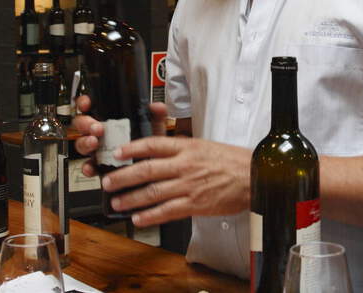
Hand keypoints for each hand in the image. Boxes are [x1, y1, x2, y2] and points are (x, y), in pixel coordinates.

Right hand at [73, 99, 168, 175]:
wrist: (151, 173)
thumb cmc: (149, 149)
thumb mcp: (154, 131)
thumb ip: (156, 117)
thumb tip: (157, 106)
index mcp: (111, 121)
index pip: (92, 107)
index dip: (85, 103)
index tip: (87, 104)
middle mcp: (101, 134)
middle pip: (82, 124)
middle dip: (85, 123)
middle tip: (97, 128)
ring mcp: (98, 150)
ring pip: (82, 144)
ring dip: (85, 142)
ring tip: (94, 143)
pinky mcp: (99, 167)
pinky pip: (87, 167)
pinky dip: (87, 167)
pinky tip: (91, 168)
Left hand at [102, 136, 251, 227]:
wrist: (254, 176)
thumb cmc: (232, 161)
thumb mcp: (204, 145)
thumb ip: (182, 147)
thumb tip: (161, 147)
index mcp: (187, 147)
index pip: (153, 144)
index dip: (132, 148)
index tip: (117, 152)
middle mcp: (184, 165)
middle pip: (146, 170)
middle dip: (123, 177)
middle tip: (108, 181)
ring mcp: (189, 185)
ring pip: (153, 192)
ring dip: (131, 198)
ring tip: (118, 202)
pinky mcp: (195, 204)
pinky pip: (167, 210)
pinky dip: (150, 215)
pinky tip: (139, 218)